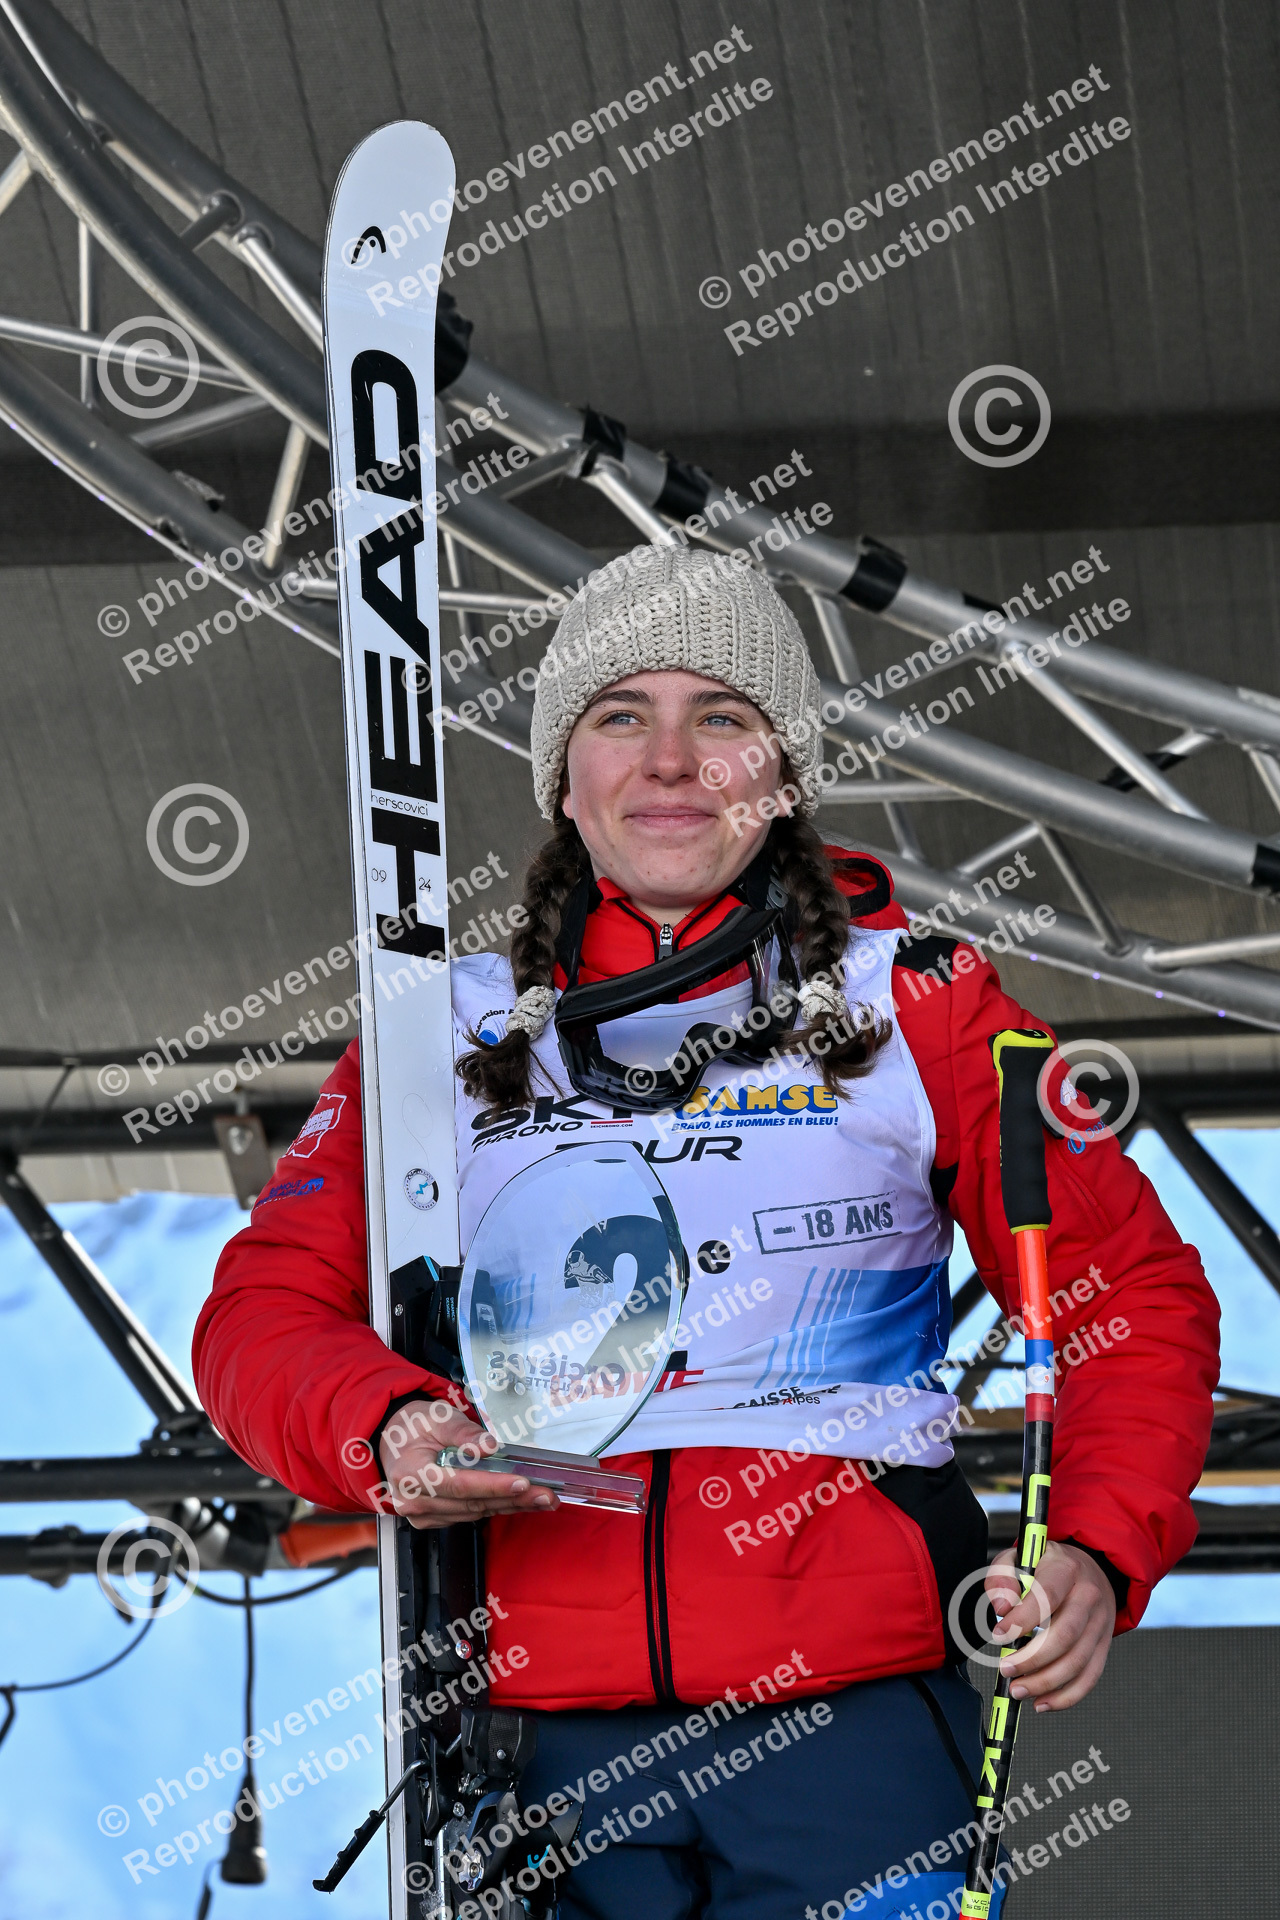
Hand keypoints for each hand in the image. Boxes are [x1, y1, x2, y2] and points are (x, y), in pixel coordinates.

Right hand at [376, 1397, 559, 1529]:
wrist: (391, 1439)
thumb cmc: (413, 1426)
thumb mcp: (436, 1417)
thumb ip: (462, 1433)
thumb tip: (489, 1446)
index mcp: (410, 1473)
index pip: (459, 1484)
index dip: (492, 1485)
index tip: (522, 1481)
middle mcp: (413, 1501)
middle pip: (471, 1503)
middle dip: (512, 1499)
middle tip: (546, 1494)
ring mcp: (423, 1515)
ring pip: (474, 1513)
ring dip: (510, 1507)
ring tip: (542, 1499)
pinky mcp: (434, 1519)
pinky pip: (470, 1515)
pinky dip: (496, 1507)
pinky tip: (520, 1503)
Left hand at [985, 1540, 1116, 1710]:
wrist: (1091, 1568)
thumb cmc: (1049, 1566)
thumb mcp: (1020, 1557)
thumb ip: (1003, 1576)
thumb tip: (1001, 1607)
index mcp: (1066, 1569)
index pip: (1047, 1596)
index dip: (1022, 1619)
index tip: (999, 1634)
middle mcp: (1088, 1597)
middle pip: (1064, 1635)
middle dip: (1031, 1659)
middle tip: (1006, 1668)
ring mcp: (1099, 1624)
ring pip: (1076, 1662)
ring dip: (1045, 1683)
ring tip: (1019, 1688)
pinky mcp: (1103, 1646)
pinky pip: (1089, 1678)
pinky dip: (1065, 1696)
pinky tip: (1043, 1701)